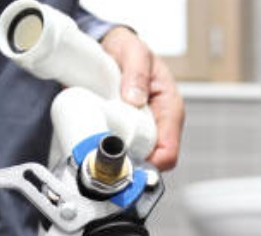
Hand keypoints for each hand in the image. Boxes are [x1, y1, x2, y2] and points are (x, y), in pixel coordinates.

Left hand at [100, 26, 184, 170]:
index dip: (149, 162)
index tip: (126, 160)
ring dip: (114, 159)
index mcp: (169, 109)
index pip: (168, 150)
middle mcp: (157, 125)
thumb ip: (136, 72)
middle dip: (128, 162)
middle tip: (103, 155)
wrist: (110, 48)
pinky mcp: (124, 133)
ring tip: (94, 148)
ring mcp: (140, 131)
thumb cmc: (128, 50)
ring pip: (132, 160)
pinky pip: (117, 152)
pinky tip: (91, 144)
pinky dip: (103, 152)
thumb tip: (135, 99)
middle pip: (149, 162)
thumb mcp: (134, 51)